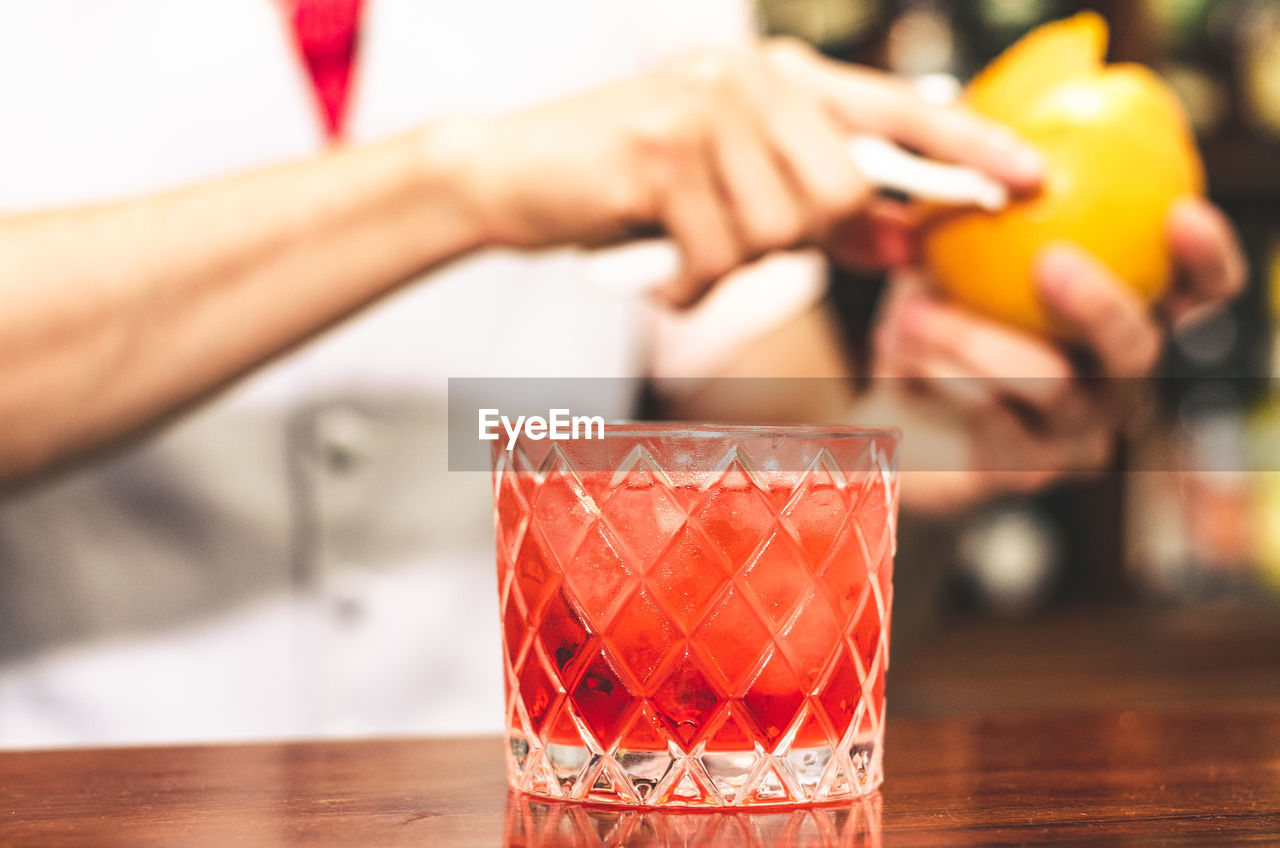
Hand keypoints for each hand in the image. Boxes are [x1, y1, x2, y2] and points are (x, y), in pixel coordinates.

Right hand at [433, 39, 1041, 306]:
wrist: (515, 174)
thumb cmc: (630, 188)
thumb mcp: (734, 196)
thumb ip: (821, 214)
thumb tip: (902, 241)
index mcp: (780, 81)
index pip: (895, 112)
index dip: (967, 148)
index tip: (1031, 179)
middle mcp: (752, 79)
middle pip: (841, 192)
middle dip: (800, 240)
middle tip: (732, 234)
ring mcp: (707, 107)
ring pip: (781, 228)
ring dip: (732, 261)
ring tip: (683, 239)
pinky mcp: (662, 151)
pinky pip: (719, 256)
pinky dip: (689, 283)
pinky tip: (657, 263)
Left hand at [869, 197, 1245, 513]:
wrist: (881, 414)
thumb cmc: (930, 322)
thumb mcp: (949, 255)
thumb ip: (980, 206)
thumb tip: (984, 134)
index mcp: (1120, 321)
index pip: (1193, 294)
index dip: (1205, 260)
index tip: (1183, 212)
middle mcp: (1113, 383)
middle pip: (1137, 348)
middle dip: (1100, 302)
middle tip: (1049, 260)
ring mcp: (1073, 435)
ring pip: (1053, 385)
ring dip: (979, 338)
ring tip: (911, 308)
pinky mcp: (1021, 473)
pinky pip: (995, 423)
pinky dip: (945, 379)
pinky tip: (901, 351)